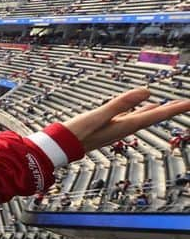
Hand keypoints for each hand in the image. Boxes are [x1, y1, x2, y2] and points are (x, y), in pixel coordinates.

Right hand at [62, 87, 189, 153]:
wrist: (60, 147)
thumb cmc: (77, 132)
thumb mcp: (98, 116)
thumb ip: (121, 103)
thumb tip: (148, 92)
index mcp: (125, 125)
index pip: (157, 115)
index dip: (175, 109)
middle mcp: (124, 128)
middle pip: (154, 117)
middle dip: (172, 110)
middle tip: (188, 103)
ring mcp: (116, 128)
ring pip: (144, 117)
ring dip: (158, 111)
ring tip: (170, 105)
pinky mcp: (108, 127)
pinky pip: (130, 117)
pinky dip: (140, 111)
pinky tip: (142, 108)